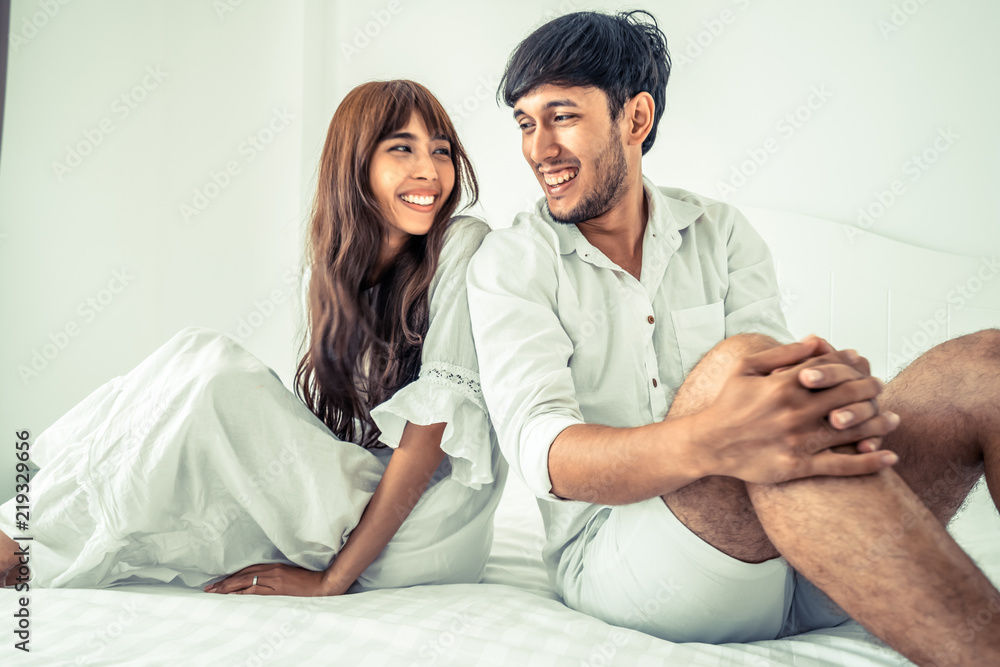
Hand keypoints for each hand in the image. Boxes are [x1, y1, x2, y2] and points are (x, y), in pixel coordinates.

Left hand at [203, 563, 333, 596]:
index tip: (219, 582)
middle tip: (209, 588)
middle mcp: (272, 571)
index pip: (248, 570)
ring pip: (245, 582)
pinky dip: (242, 592)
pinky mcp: (278, 588)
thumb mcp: (290, 574)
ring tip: (214, 592)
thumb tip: (261, 580)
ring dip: (228, 587)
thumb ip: (276, 575)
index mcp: (274, 566)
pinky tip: (231, 596)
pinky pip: (255, 591)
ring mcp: (274, 579)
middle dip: (225, 582)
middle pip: (243, 575)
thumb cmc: (308, 580)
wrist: (323, 584)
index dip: (232, 575)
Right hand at [691, 339, 899, 483]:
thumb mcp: (746, 367)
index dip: (853, 367)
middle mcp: (794, 412)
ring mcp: (797, 441)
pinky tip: (890, 457)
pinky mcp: (797, 466)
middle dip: (871, 391)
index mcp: (783, 385)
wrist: (707, 443)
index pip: (832, 370)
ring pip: (851, 430)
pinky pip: (841, 465)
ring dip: (880, 423)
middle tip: (881, 389)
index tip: (864, 367)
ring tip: (894, 419)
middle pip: (849, 397)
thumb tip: (817, 340)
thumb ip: (783, 353)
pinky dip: (869, 462)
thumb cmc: (727, 402)